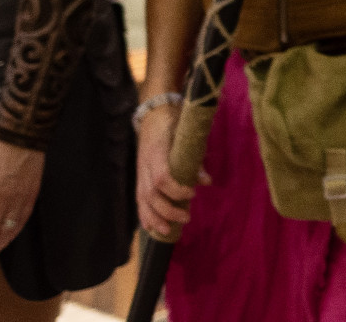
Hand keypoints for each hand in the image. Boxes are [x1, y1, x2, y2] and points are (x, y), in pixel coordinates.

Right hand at [135, 101, 206, 238]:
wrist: (153, 116)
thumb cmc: (174, 124)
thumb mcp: (186, 136)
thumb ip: (195, 159)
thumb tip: (207, 181)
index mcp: (157, 152)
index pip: (162, 177)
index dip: (176, 189)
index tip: (193, 194)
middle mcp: (145, 165)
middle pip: (151, 194)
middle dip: (168, 210)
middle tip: (187, 218)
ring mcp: (140, 172)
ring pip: (142, 200)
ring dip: (155, 218)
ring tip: (169, 231)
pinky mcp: (139, 178)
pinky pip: (138, 200)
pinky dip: (144, 215)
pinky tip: (152, 228)